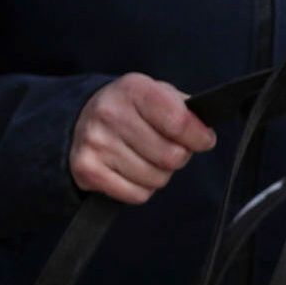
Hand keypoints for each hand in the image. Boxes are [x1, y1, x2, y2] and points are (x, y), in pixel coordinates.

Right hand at [70, 73, 215, 203]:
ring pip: (156, 179)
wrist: (82, 120)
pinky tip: (131, 171)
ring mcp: (96, 143)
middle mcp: (110, 113)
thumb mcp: (158, 93)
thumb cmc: (132, 110)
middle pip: (171, 156)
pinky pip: (137, 195)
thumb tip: (203, 134)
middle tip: (171, 149)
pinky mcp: (87, 170)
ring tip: (147, 158)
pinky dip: (142, 189)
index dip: (199, 137)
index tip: (204, 140)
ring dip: (160, 174)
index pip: (179, 122)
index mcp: (133, 89)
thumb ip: (185, 110)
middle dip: (179, 156)